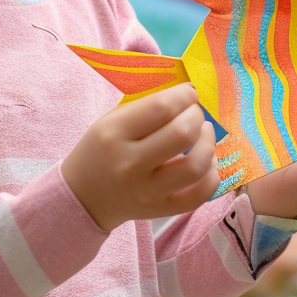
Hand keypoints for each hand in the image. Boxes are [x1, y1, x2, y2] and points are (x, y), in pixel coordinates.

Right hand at [61, 84, 219, 231]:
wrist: (85, 197)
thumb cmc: (104, 149)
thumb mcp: (112, 119)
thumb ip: (146, 101)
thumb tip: (184, 85)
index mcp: (114, 134)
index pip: (161, 107)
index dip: (184, 95)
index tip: (188, 93)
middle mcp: (129, 164)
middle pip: (182, 133)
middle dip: (197, 116)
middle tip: (193, 113)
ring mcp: (147, 191)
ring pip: (196, 166)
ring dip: (208, 143)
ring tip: (203, 134)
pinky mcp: (161, 210)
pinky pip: (199, 195)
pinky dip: (211, 175)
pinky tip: (207, 161)